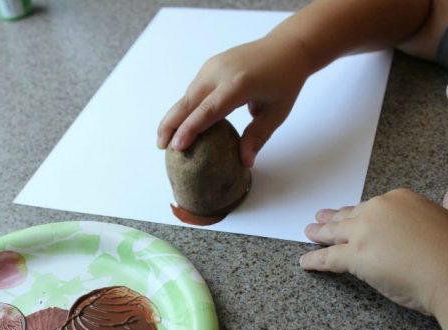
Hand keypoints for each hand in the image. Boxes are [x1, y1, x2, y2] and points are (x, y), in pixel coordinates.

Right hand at [157, 32, 311, 166]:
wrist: (287, 47)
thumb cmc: (285, 81)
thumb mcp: (276, 113)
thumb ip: (257, 137)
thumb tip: (244, 162)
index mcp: (239, 84)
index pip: (209, 110)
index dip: (191, 129)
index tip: (176, 146)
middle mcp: (220, 72)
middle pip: (188, 101)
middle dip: (171, 124)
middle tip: (161, 146)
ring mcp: (212, 66)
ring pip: (187, 95)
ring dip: (174, 116)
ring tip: (165, 139)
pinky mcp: (210, 66)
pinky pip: (194, 89)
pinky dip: (185, 107)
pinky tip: (180, 123)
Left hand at [299, 185, 447, 314]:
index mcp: (400, 199)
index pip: (372, 207)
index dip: (359, 213)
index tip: (350, 214)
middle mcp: (377, 210)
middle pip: (348, 216)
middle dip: (332, 219)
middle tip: (319, 218)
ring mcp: (363, 232)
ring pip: (334, 233)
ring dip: (319, 234)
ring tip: (308, 233)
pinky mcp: (355, 256)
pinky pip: (328, 257)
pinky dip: (315, 260)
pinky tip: (306, 262)